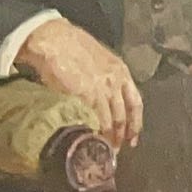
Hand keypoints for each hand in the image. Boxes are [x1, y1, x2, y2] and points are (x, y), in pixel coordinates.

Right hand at [15, 18, 142, 148]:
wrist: (55, 39)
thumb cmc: (74, 47)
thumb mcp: (101, 60)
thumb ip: (108, 79)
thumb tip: (106, 99)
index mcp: (122, 72)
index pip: (136, 103)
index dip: (136, 124)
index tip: (134, 139)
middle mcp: (116, 81)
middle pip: (124, 116)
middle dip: (121, 136)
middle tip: (115, 151)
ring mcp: (101, 89)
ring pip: (110, 120)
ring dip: (108, 138)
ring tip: (102, 151)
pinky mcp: (83, 94)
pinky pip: (92, 118)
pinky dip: (92, 132)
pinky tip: (89, 140)